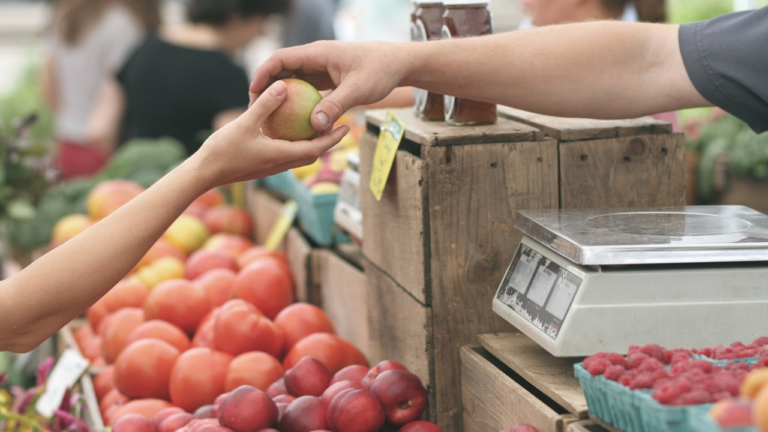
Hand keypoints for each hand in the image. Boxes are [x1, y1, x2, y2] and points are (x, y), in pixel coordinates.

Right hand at [195, 80, 349, 188]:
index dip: (333, 139)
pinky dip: (294, 143)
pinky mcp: (262, 165)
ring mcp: (271, 166)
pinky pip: (285, 154)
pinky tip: (289, 130)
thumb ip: (265, 105)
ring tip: (319, 126)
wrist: (203, 174)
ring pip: (299, 155)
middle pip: (311, 153)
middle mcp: (280, 164)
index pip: (315, 149)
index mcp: (281, 156)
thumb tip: (283, 86)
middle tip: (340, 125)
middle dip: (327, 141)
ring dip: (312, 143)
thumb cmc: (222, 150)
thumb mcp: (244, 123)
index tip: (346, 127)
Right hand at [249, 41, 407, 131]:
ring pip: (293, 80)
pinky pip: (306, 89)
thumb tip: (314, 126)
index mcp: (318, 53)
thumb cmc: (380, 71)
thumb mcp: (358, 90)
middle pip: (282, 69)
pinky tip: (293, 121)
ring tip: (269, 117)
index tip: (253, 93)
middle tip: (256, 110)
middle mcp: (316, 58)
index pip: (281, 59)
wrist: (398, 64)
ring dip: (281, 96)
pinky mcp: (327, 78)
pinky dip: (298, 102)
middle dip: (267, 87)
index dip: (263, 74)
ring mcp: (321, 68)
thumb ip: (335, 106)